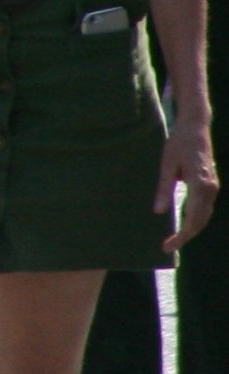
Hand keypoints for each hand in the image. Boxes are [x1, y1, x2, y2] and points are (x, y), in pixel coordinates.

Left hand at [162, 120, 218, 251]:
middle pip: (200, 221)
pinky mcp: (211, 183)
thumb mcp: (166, 164)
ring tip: (174, 239)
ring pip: (205, 216)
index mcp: (200, 185)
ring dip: (192, 229)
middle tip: (167, 247)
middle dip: (185, 236)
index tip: (168, 246)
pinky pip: (205, 207)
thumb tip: (159, 212)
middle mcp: (211, 188)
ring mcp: (213, 186)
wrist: (196, 125)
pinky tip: (185, 224)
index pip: (192, 219)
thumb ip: (163, 188)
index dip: (181, 236)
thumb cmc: (178, 142)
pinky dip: (196, 219)